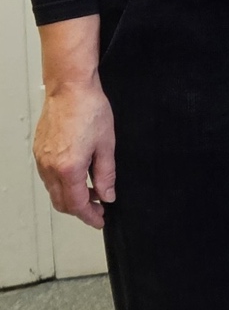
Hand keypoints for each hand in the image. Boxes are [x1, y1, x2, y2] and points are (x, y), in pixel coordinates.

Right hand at [34, 15, 114, 228]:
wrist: (70, 88)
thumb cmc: (90, 110)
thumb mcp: (107, 144)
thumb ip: (106, 174)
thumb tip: (108, 195)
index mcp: (69, 168)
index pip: (78, 204)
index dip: (90, 216)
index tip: (100, 220)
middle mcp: (50, 168)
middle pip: (62, 202)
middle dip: (80, 210)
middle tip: (98, 209)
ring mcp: (41, 160)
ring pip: (53, 191)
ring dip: (70, 197)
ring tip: (91, 192)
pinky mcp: (39, 151)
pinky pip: (48, 177)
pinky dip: (62, 184)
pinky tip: (77, 176)